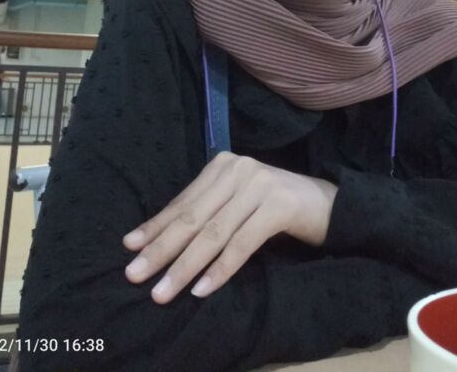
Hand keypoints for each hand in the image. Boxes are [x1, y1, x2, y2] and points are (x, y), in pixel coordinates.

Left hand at [123, 150, 337, 303]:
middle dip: (161, 249)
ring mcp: (259, 185)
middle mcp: (239, 169)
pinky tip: (202, 290)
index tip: (130, 249)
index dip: (156, 227)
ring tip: (162, 292)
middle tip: (135, 274)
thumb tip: (156, 240)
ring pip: (213, 233)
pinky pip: (242, 244)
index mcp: (223, 165)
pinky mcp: (279, 206)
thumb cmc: (274, 207)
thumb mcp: (235, 204)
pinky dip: (220, 269)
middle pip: (193, 217)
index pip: (183, 201)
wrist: (327, 204)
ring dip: (185, 266)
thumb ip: (206, 213)